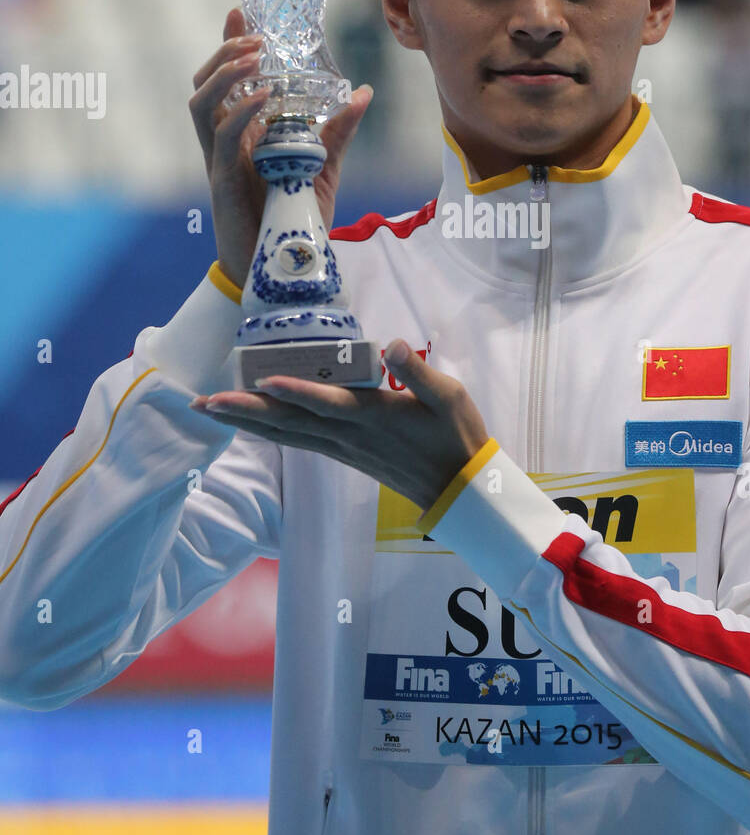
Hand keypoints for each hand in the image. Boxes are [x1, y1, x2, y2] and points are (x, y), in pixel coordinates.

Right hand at [189, 8, 372, 286]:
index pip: (228, 79)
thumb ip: (338, 131)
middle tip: (253, 34)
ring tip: (252, 55)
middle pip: (205, 82)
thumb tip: (362, 92)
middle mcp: (226, 142)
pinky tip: (260, 98)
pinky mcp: (222, 181)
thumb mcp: (324, 167)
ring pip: (201, 103)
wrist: (282, 268)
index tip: (241, 9)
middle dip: (224, 51)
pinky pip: (222, 139)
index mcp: (244, 134)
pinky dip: (239, 113)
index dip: (229, 43)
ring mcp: (220, 160)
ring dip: (223, 74)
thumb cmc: (294, 218)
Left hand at [189, 340, 491, 513]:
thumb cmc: (458, 437)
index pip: (328, 403)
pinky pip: (297, 442)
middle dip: (246, 411)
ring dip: (246, 423)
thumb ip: (418, 373)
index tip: (263, 380)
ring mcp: (343, 448)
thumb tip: (393, 345)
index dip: (296, 392)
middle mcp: (350, 435)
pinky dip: (268, 433)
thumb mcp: (451, 398)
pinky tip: (249, 426)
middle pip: (291, 422)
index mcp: (375, 417)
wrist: (460, 490)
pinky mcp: (344, 455)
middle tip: (203, 402)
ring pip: (287, 435)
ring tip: (209, 410)